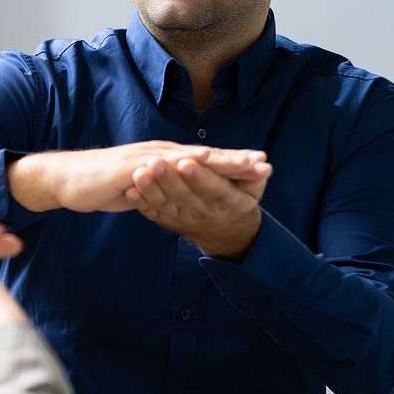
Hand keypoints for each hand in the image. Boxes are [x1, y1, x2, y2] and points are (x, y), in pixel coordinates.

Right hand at [8, 143, 266, 213]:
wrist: (67, 180)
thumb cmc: (101, 185)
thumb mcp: (138, 187)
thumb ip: (160, 188)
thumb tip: (176, 195)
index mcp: (165, 160)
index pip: (205, 162)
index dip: (233, 166)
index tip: (262, 170)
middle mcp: (161, 154)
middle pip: (206, 156)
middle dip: (238, 161)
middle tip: (267, 165)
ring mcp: (148, 158)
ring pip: (192, 158)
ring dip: (222, 161)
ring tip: (249, 166)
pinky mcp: (134, 167)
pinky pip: (165, 167)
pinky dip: (187, 166)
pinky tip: (204, 168)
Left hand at [124, 155, 272, 258]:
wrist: (225, 231)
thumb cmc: (239, 200)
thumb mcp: (252, 189)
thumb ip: (254, 175)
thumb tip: (264, 165)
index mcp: (226, 202)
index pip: (213, 189)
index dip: (201, 177)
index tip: (187, 162)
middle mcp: (204, 212)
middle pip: (184, 196)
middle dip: (169, 180)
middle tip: (155, 163)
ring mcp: (183, 219)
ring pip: (165, 205)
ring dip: (150, 191)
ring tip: (137, 174)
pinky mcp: (168, 221)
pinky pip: (153, 214)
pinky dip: (141, 204)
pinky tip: (128, 192)